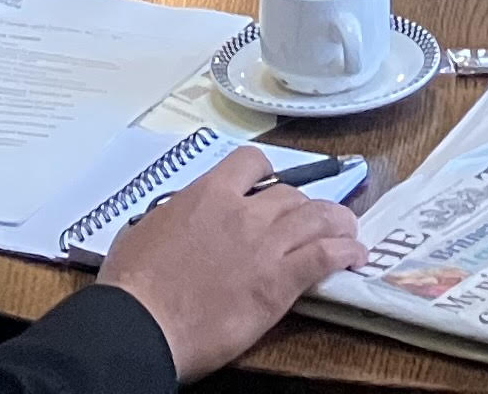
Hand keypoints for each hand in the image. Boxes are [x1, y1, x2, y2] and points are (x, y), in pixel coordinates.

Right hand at [100, 148, 366, 378]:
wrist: (142, 324)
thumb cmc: (133, 285)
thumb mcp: (143, 232)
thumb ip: (171, 217)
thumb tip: (174, 219)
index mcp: (209, 195)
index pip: (252, 163)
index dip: (266, 174)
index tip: (269, 187)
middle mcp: (244, 212)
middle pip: (291, 194)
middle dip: (304, 205)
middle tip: (310, 220)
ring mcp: (265, 246)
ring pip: (318, 218)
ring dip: (338, 222)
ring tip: (348, 230)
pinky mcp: (279, 283)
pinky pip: (325, 257)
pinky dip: (345, 252)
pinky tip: (355, 255)